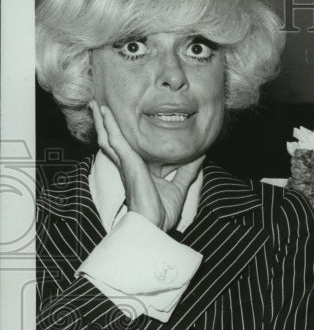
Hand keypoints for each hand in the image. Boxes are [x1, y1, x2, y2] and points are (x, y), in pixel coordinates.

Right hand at [90, 101, 204, 232]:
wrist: (154, 225)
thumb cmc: (161, 212)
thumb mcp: (178, 187)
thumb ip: (187, 171)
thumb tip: (200, 156)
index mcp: (137, 171)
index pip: (125, 150)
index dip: (120, 137)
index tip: (119, 122)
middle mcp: (128, 166)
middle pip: (112, 141)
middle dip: (105, 125)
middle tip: (100, 107)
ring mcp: (125, 164)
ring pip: (108, 138)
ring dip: (101, 120)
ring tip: (96, 105)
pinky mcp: (127, 163)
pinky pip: (114, 140)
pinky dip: (108, 125)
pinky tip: (104, 112)